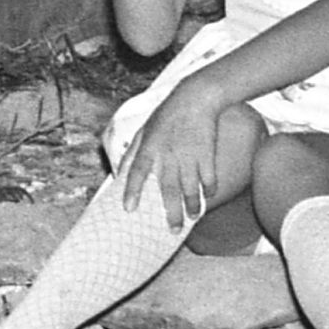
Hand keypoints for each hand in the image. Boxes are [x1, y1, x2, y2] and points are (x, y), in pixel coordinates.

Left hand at [115, 77, 228, 223]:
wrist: (196, 98)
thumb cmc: (167, 115)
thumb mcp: (144, 130)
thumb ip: (132, 152)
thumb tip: (118, 174)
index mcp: (150, 147)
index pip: (137, 172)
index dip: (132, 191)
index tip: (129, 209)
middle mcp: (168, 154)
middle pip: (169, 190)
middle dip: (171, 213)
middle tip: (173, 230)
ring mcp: (189, 155)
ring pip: (191, 189)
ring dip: (193, 206)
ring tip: (193, 217)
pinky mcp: (207, 154)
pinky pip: (209, 178)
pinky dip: (209, 189)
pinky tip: (208, 196)